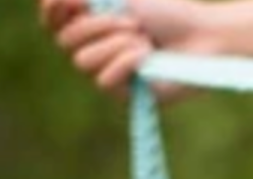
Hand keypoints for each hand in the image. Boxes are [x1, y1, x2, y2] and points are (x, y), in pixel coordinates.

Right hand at [40, 0, 203, 93]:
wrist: (200, 37)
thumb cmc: (167, 12)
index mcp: (90, 19)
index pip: (52, 19)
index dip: (52, 8)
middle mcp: (94, 47)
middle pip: (65, 40)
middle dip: (96, 25)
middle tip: (132, 20)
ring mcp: (106, 72)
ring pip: (82, 61)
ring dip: (115, 43)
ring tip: (143, 39)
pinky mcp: (123, 95)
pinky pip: (104, 80)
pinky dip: (126, 62)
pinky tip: (146, 57)